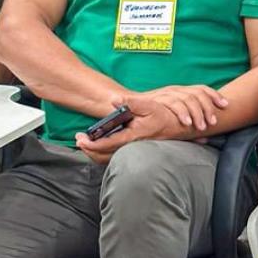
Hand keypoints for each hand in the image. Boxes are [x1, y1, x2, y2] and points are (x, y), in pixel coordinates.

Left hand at [75, 101, 189, 163]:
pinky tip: (100, 145)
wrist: (179, 127)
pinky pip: (115, 157)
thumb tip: (114, 99)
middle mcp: (131, 147)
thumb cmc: (165, 116)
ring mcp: (132, 151)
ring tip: (86, 144)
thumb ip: (131, 102)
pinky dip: (104, 153)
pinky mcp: (134, 151)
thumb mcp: (150, 105)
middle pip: (103, 156)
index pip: (106, 144)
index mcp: (132, 137)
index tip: (80, 139)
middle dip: (89, 150)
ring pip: (108, 159)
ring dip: (95, 153)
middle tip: (79, 140)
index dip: (91, 144)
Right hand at [126, 84, 228, 132]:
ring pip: (186, 98)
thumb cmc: (152, 115)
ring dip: (196, 112)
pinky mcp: (157, 100)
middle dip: (207, 108)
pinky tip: (187, 123)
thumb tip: (206, 139)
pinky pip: (172, 104)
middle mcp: (174, 90)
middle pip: (196, 94)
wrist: (126, 106)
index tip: (225, 105)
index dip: (215, 95)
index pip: (201, 88)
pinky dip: (181, 113)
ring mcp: (166, 94)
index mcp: (181, 91)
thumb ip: (188, 122)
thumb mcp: (172, 115)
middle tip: (212, 122)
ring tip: (201, 126)